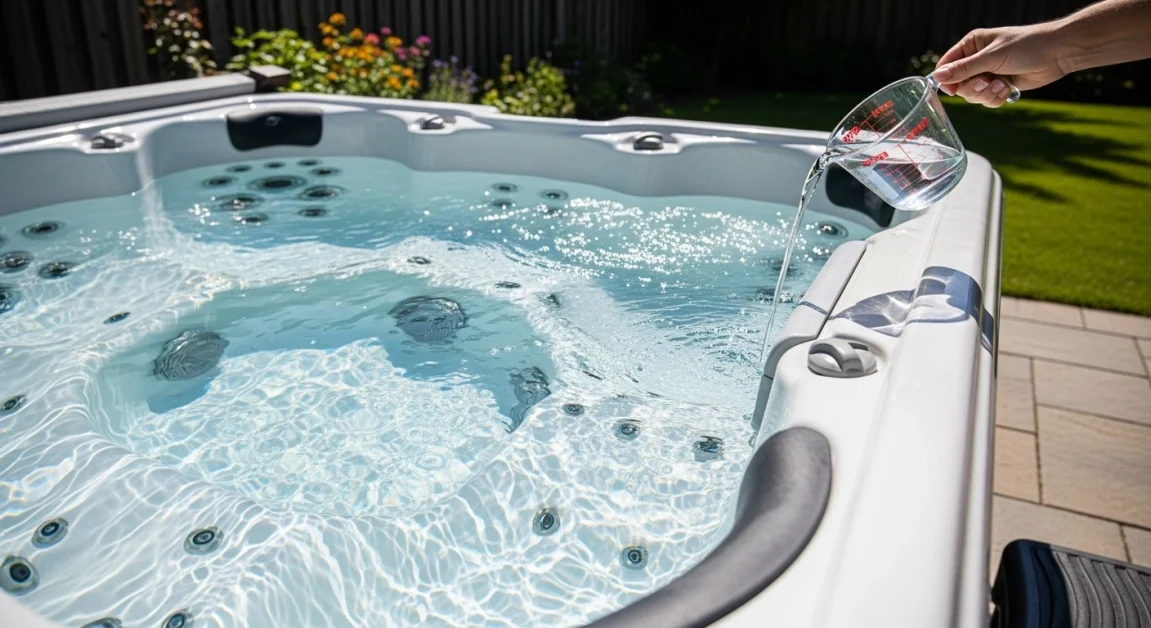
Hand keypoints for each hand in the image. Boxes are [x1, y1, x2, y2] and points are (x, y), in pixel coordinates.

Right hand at [933, 24, 1070, 107]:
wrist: (1057, 53)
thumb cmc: (1027, 46)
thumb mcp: (992, 57)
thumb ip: (964, 69)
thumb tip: (937, 77)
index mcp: (972, 45)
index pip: (946, 65)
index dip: (947, 80)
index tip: (953, 90)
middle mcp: (977, 60)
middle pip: (959, 85)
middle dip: (974, 88)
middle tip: (988, 82)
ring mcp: (988, 73)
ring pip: (973, 95)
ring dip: (987, 94)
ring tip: (1002, 84)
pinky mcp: (999, 86)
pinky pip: (987, 100)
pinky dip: (996, 98)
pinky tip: (1008, 88)